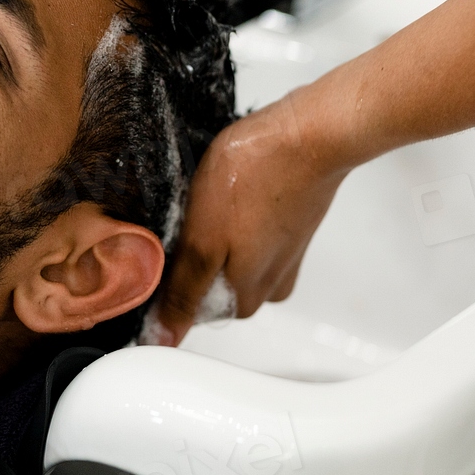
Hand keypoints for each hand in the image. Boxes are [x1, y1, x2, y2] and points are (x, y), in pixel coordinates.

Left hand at [151, 96, 349, 345]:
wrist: (309, 135)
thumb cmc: (255, 178)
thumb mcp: (201, 241)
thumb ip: (182, 293)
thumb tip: (164, 339)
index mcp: (245, 299)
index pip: (188, 310)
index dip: (166, 278)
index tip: (165, 244)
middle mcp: (268, 288)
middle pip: (209, 285)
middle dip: (190, 255)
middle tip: (186, 217)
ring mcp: (283, 258)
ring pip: (229, 259)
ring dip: (212, 234)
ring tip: (209, 200)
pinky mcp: (289, 230)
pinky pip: (249, 236)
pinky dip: (235, 219)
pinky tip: (231, 194)